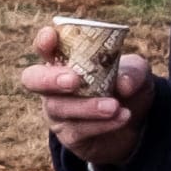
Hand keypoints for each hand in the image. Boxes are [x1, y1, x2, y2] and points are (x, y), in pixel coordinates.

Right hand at [23, 25, 152, 167]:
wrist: (137, 126)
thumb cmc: (128, 88)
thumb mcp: (137, 73)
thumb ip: (133, 72)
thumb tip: (123, 84)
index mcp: (65, 61)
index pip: (45, 48)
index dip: (44, 42)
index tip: (52, 35)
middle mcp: (53, 85)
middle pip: (32, 79)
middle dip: (50, 78)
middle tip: (74, 80)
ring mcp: (58, 111)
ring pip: (58, 108)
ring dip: (87, 106)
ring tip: (114, 105)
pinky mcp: (69, 135)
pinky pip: (77, 130)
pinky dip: (101, 124)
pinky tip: (122, 117)